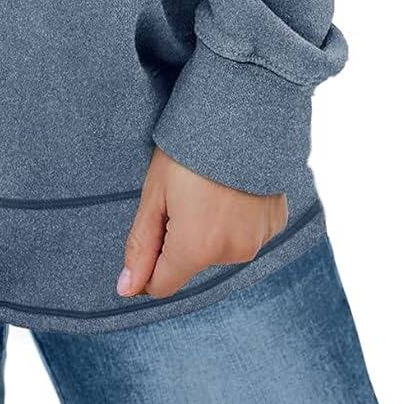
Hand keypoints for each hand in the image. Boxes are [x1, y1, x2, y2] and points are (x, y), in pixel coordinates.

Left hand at [118, 146, 287, 298]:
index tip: (148, 236)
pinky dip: (237, 216)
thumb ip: (141, 245)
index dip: (148, 266)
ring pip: (220, 246)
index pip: (163, 284)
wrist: (243, 115)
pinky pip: (247, 231)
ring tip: (209, 184)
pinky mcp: (276, 223)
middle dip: (182, 236)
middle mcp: (231, 253)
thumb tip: (127, 288)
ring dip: (210, 226)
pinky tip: (233, 186)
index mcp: (196, 248)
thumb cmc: (189, 150)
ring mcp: (258, 239)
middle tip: (181, 191)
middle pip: (192, 261)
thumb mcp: (155, 193)